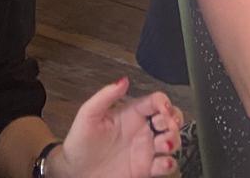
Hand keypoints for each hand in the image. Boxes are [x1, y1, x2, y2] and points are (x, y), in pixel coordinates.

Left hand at [58, 78, 181, 176]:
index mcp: (131, 113)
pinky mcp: (145, 169)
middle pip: (170, 118)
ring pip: (172, 140)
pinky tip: (162, 162)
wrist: (74, 172)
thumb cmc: (79, 142)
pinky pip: (166, 165)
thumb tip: (122, 80)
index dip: (164, 103)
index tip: (163, 110)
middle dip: (175, 120)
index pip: (156, 101)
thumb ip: (106, 95)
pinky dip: (170, 164)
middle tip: (167, 126)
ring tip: (164, 144)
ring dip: (174, 140)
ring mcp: (145, 149)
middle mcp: (141, 130)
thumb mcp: (88, 114)